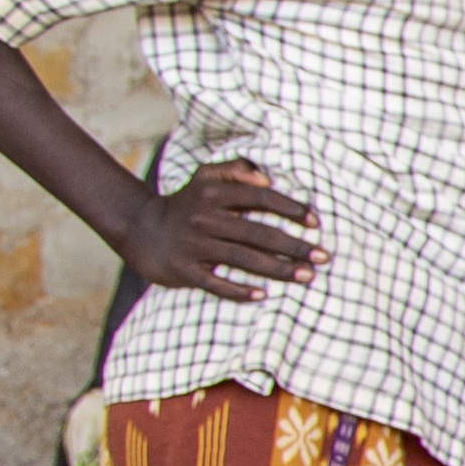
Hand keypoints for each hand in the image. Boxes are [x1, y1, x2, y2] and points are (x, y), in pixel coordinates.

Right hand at [121, 156, 320, 299]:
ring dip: (278, 269)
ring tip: (307, 276)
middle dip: (294, 246)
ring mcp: (193, 245)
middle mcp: (204, 218)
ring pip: (243, 259)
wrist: (141, 229)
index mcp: (213, 193)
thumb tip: (266, 178)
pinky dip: (239, 291)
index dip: (290, 209)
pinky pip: (215, 283)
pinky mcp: (184, 270)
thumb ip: (236, 169)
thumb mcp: (205, 177)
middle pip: (258, 233)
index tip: (315, 223)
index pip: (260, 198)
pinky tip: (262, 295)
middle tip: (323, 256)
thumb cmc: (187, 203)